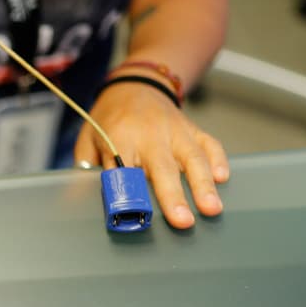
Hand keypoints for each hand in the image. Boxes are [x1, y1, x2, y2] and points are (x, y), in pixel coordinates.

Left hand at [74, 83, 229, 228]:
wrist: (133, 85)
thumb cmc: (108, 119)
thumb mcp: (88, 139)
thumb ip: (88, 168)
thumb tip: (83, 200)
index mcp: (119, 137)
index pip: (124, 169)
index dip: (129, 190)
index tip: (134, 212)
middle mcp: (150, 133)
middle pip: (163, 168)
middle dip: (173, 196)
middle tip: (183, 221)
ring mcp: (175, 130)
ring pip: (192, 157)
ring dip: (203, 184)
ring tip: (211, 208)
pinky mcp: (192, 129)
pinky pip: (209, 143)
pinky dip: (218, 160)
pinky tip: (222, 178)